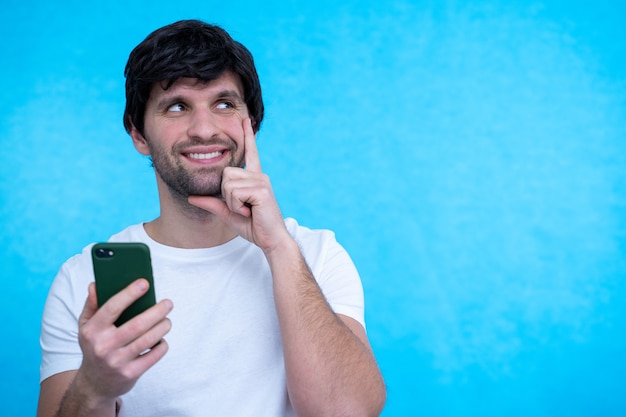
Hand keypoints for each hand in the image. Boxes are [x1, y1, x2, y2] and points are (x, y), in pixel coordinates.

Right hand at [75, 279, 172, 402]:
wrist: (94, 384)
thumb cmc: (94, 347)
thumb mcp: (86, 327)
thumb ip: (91, 305)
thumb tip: (94, 285)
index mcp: (92, 331)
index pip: (112, 308)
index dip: (129, 294)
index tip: (145, 283)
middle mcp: (103, 346)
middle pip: (137, 325)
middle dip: (157, 312)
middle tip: (168, 303)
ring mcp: (117, 361)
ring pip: (148, 339)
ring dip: (163, 327)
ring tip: (167, 321)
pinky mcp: (130, 373)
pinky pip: (153, 355)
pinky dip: (162, 345)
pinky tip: (161, 339)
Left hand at [188, 118, 291, 252]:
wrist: (270, 239)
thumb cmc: (254, 226)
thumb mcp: (228, 213)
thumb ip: (212, 203)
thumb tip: (191, 197)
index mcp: (253, 178)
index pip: (250, 152)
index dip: (248, 136)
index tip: (246, 119)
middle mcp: (258, 175)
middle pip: (225, 174)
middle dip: (226, 195)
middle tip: (242, 207)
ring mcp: (261, 180)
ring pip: (227, 184)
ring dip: (231, 202)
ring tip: (247, 210)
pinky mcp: (261, 189)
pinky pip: (234, 193)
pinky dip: (236, 206)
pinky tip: (250, 211)